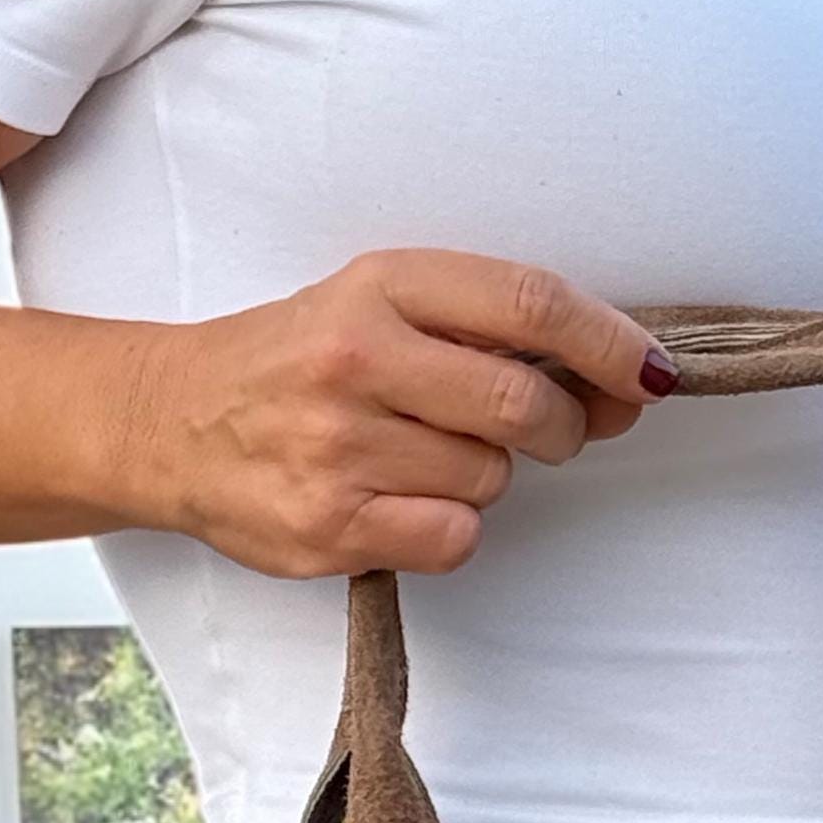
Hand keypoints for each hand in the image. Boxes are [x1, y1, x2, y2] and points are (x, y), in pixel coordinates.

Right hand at [121, 248, 678, 577]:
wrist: (167, 422)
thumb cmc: (296, 363)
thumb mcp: (379, 306)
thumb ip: (489, 331)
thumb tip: (626, 381)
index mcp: (381, 283)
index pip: (530, 302)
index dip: (610, 343)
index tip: (654, 373)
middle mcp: (357, 357)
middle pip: (523, 403)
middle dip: (559, 427)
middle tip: (542, 432)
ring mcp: (339, 447)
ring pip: (489, 479)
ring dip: (484, 479)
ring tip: (419, 458)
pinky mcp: (328, 526)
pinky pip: (453, 539)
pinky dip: (448, 530)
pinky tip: (399, 504)